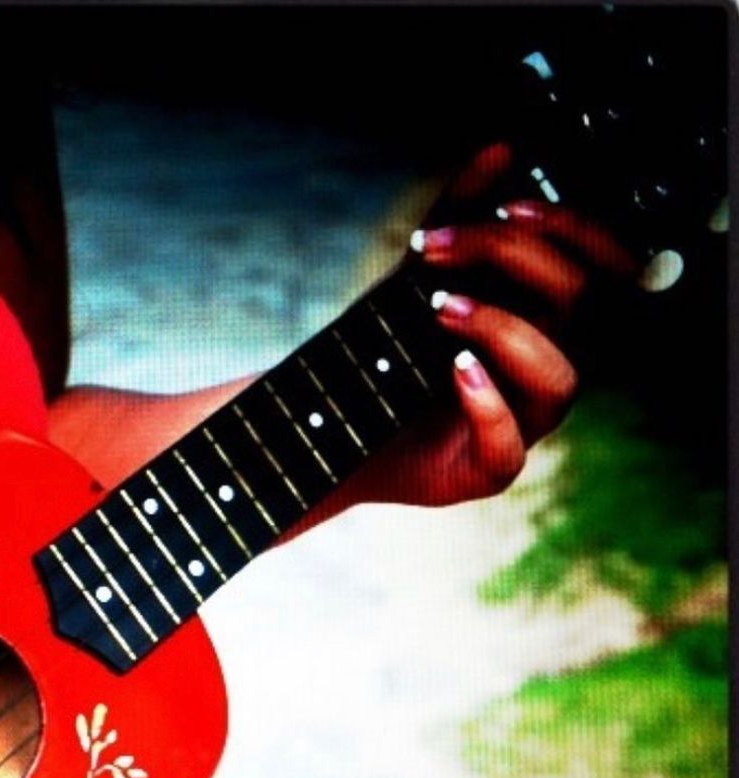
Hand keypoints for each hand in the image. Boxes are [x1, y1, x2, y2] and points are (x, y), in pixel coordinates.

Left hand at [331, 143, 634, 511]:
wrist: (338, 432)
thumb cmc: (393, 361)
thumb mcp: (418, 281)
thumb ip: (459, 219)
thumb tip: (501, 150)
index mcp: (544, 322)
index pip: (599, 266)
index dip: (573, 230)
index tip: (510, 205)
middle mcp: (543, 367)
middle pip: (578, 306)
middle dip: (516, 261)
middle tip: (443, 249)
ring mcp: (523, 422)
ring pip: (559, 378)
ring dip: (505, 330)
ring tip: (442, 308)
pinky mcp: (488, 467)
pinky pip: (509, 445)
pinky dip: (487, 404)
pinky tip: (457, 369)